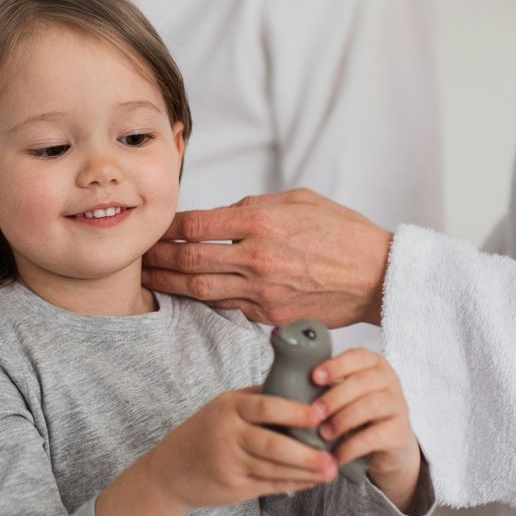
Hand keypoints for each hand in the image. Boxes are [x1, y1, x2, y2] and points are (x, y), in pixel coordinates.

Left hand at [142, 189, 392, 327]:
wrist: (378, 275)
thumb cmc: (343, 231)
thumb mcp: (300, 200)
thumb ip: (256, 206)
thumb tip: (221, 215)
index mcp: (263, 222)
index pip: (196, 225)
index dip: (167, 227)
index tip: (154, 227)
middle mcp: (257, 258)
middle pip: (189, 261)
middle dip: (157, 258)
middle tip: (137, 256)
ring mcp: (262, 292)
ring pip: (201, 290)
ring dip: (171, 284)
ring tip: (149, 278)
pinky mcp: (270, 316)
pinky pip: (228, 307)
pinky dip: (205, 299)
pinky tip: (189, 294)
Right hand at [149, 387, 337, 509]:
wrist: (170, 470)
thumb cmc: (205, 432)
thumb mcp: (224, 407)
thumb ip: (258, 399)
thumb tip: (302, 388)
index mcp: (229, 408)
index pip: (265, 406)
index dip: (294, 411)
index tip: (320, 414)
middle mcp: (228, 435)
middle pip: (272, 444)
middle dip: (305, 453)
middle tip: (333, 457)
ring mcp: (230, 463)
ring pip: (275, 469)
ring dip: (305, 472)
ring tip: (331, 471)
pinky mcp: (234, 488)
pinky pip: (270, 485)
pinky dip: (293, 483)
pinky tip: (312, 481)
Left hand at [308, 349, 423, 510]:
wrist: (387, 445)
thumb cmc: (355, 412)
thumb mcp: (342, 393)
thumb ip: (324, 384)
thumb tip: (285, 379)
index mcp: (373, 363)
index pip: (358, 356)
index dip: (336, 365)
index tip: (314, 377)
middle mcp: (389, 380)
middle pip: (363, 382)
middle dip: (335, 397)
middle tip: (314, 412)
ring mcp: (398, 405)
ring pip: (371, 406)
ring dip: (343, 420)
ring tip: (324, 434)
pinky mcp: (399, 432)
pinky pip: (375, 436)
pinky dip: (351, 447)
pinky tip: (336, 455)